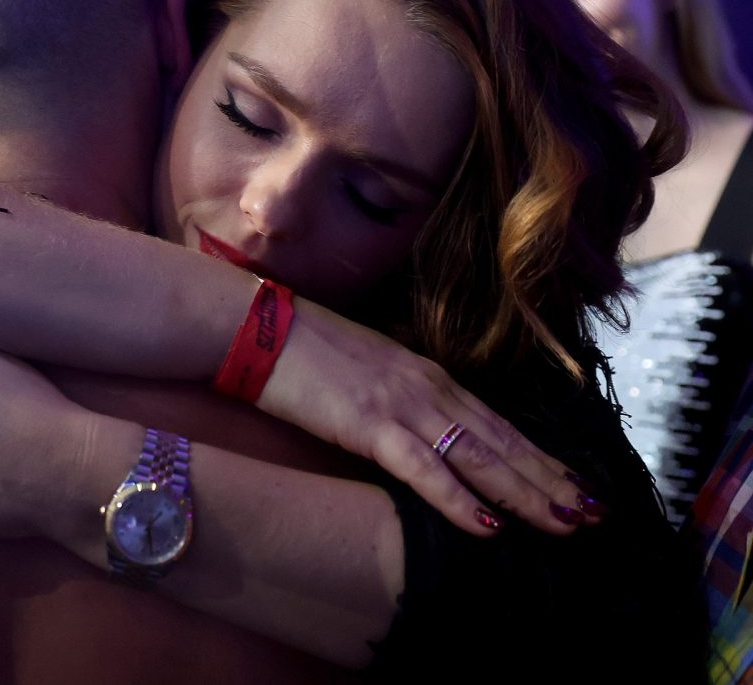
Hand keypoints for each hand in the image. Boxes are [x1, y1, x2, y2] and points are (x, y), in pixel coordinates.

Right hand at [259, 300, 596, 536]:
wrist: (259, 327)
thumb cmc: (306, 351)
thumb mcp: (368, 372)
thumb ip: (402, 399)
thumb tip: (425, 434)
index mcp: (428, 376)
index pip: (498, 423)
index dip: (540, 457)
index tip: (576, 484)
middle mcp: (427, 388)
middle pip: (501, 441)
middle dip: (550, 479)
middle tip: (594, 513)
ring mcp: (400, 404)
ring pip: (477, 455)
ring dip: (525, 492)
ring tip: (565, 522)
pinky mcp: (368, 423)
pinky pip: (422, 467)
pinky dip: (457, 498)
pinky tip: (487, 526)